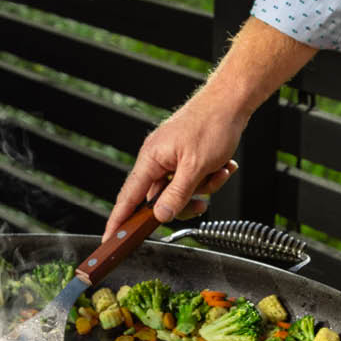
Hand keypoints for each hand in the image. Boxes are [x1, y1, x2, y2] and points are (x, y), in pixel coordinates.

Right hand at [103, 91, 243, 241]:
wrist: (231, 101)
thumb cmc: (211, 124)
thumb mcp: (195, 167)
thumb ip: (176, 195)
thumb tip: (160, 216)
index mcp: (150, 159)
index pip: (128, 197)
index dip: (118, 220)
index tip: (109, 239)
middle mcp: (157, 159)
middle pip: (161, 199)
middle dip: (186, 201)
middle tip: (202, 200)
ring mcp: (171, 158)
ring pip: (182, 191)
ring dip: (204, 187)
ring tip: (218, 172)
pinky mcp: (185, 157)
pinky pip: (193, 180)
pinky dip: (210, 177)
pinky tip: (222, 166)